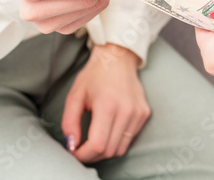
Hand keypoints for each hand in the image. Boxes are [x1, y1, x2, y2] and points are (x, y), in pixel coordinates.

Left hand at [61, 43, 150, 162]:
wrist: (118, 58)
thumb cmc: (94, 75)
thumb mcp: (75, 96)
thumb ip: (69, 122)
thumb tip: (72, 145)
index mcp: (107, 105)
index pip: (98, 145)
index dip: (84, 154)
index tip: (74, 152)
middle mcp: (126, 110)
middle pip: (109, 150)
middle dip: (92, 155)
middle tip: (81, 148)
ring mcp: (138, 113)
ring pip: (121, 148)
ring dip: (105, 150)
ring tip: (94, 141)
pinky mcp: (144, 114)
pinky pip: (130, 138)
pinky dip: (117, 141)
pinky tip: (108, 130)